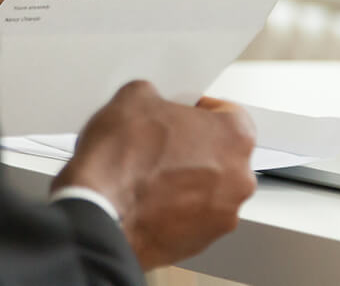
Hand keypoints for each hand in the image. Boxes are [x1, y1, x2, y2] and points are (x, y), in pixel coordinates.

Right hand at [52, 82, 256, 270]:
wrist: (99, 216)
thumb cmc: (122, 164)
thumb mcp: (134, 97)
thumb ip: (158, 96)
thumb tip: (151, 104)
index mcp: (236, 137)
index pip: (228, 112)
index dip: (198, 110)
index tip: (181, 114)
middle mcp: (239, 179)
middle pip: (222, 153)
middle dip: (194, 146)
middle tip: (161, 144)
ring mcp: (223, 215)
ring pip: (209, 187)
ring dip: (186, 179)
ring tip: (150, 174)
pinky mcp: (201, 242)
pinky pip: (194, 217)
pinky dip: (176, 208)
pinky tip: (148, 199)